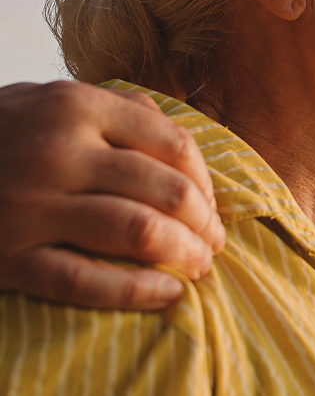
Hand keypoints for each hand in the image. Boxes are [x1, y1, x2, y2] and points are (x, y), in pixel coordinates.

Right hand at [0, 81, 224, 309]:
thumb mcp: (50, 99)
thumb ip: (116, 108)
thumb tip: (176, 135)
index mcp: (77, 105)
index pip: (174, 144)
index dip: (206, 180)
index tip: (213, 203)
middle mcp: (58, 151)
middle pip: (166, 190)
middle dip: (204, 222)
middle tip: (214, 242)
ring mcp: (30, 205)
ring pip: (137, 232)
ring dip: (183, 255)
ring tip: (199, 267)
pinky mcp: (7, 256)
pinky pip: (85, 280)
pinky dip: (136, 291)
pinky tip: (167, 295)